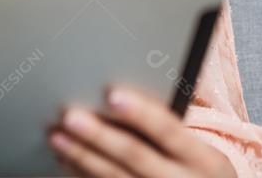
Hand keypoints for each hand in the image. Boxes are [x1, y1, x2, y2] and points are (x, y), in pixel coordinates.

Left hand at [47, 86, 235, 177]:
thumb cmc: (196, 169)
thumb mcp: (198, 151)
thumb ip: (167, 128)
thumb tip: (119, 92)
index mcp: (204, 159)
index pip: (169, 130)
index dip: (141, 113)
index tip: (112, 94)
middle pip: (136, 155)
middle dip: (100, 135)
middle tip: (70, 116)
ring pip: (115, 177)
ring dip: (82, 156)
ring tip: (56, 136)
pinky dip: (83, 174)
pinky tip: (65, 159)